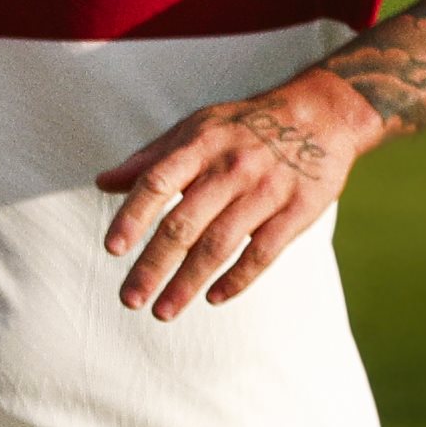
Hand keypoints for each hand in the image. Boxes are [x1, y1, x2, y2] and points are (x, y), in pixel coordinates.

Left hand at [89, 71, 375, 316]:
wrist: (322, 115)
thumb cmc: (245, 126)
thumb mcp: (197, 128)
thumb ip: (150, 159)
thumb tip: (103, 182)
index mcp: (201, 145)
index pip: (158, 182)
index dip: (133, 216)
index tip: (112, 248)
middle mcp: (232, 169)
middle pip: (184, 223)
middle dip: (153, 265)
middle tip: (130, 298)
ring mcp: (267, 190)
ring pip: (220, 244)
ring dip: (188, 282)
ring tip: (163, 311)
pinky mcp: (299, 210)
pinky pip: (265, 251)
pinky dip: (239, 278)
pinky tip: (213, 298)